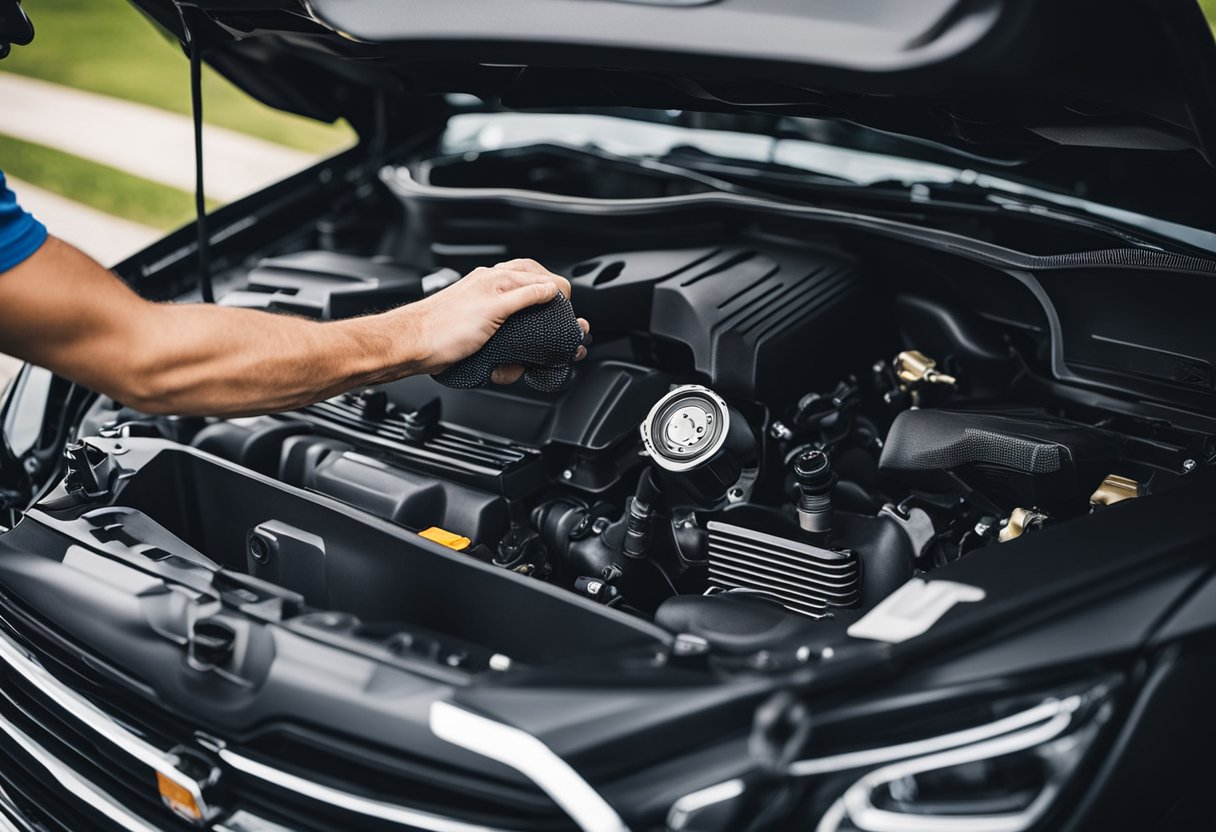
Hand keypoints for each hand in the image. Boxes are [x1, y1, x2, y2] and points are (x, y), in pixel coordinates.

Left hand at [404, 258, 589, 382]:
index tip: (568, 317)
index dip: (560, 296)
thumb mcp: (493, 309)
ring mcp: (485, 305)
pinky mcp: (478, 324)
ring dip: (531, 326)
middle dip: (548, 310)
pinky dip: (514, 340)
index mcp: (498, 278)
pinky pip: (505, 327)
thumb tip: (551, 289)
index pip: (544, 279)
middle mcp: (493, 287)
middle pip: (535, 291)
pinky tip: (513, 351)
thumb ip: (525, 296)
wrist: (412, 345)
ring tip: (538, 340)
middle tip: (559, 328)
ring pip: (521, 310)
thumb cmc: (444, 328)